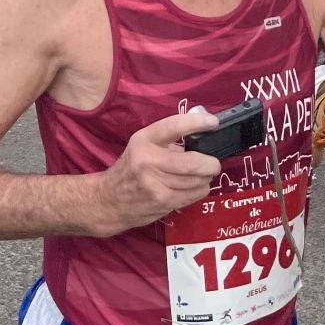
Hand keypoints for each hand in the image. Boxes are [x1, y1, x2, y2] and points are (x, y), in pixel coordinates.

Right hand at [102, 111, 221, 230]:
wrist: (110, 200)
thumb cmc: (131, 168)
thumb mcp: (142, 146)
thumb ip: (167, 141)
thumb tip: (201, 138)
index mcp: (144, 141)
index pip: (174, 127)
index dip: (197, 122)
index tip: (213, 122)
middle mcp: (149, 161)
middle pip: (192, 163)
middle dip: (210, 163)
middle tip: (213, 162)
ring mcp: (156, 185)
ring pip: (196, 181)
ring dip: (206, 177)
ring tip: (203, 174)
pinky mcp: (163, 202)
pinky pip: (193, 195)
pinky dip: (200, 189)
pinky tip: (195, 186)